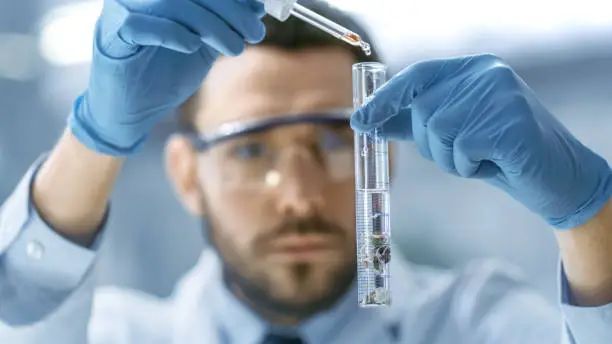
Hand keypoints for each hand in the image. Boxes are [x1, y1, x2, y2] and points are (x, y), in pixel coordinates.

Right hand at [69, 0, 266, 154]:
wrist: (133, 111)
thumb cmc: (165, 74)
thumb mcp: (203, 45)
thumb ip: (224, 24)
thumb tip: (257, 7)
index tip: (258, 10)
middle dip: (229, 10)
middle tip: (254, 31)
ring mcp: (121, 12)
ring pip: (170, 4)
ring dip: (210, 25)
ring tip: (234, 47)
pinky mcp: (112, 37)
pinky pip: (140, 26)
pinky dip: (171, 33)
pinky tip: (193, 46)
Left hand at [351, 54, 611, 228]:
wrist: (552, 176)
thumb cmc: (497, 153)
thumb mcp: (451, 133)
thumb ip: (412, 122)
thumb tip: (363, 119)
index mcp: (472, 69)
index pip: (417, 76)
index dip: (386, 99)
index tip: (358, 121)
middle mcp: (487, 74)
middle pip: (425, 111)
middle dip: (433, 145)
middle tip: (463, 155)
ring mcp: (502, 95)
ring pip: (440, 133)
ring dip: (452, 159)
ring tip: (480, 159)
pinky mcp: (512, 123)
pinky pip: (463, 150)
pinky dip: (470, 167)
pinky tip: (494, 164)